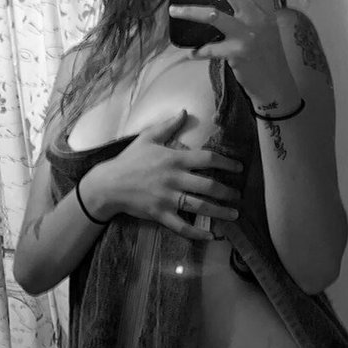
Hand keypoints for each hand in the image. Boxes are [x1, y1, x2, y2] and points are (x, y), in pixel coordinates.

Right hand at [98, 110, 241, 239]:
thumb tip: (184, 111)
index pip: (207, 159)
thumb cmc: (129, 160)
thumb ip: (168, 125)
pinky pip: (182, 226)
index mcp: (174, 159)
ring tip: (234, 215)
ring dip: (220, 212)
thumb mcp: (147, 138)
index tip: (239, 168)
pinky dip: (197, 232)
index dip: (226, 163)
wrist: (108, 184)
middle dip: (228, 192)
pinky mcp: (160, 214)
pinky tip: (210, 235)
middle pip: (209, 186)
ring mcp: (167, 198)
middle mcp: (174, 179)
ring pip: (200, 207)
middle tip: (239, 195)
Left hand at [168, 0, 298, 104]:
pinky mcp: (238, 53)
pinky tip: (191, 54)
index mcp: (265, 8)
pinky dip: (198, 51)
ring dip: (190, 12)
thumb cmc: (267, 55)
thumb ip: (250, 12)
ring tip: (173, 11)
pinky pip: (210, 49)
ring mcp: (248, 35)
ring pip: (213, 15)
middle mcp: (258, 17)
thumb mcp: (265, 28)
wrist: (276, 86)